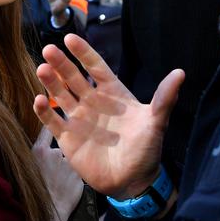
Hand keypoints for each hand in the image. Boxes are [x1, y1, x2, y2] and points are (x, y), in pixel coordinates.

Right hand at [32, 128, 84, 220]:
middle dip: (54, 158)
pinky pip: (74, 174)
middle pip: (57, 150)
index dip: (48, 125)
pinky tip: (64, 189)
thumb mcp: (22, 170)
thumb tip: (31, 151)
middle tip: (49, 173)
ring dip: (63, 169)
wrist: (47, 215)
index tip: (50, 123)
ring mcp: (69, 165)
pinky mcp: (79, 177)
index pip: (45, 130)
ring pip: (66, 163)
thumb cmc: (29, 194)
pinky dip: (71, 179)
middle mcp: (56, 153)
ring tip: (56, 184)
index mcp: (39, 150)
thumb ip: (29, 158)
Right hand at [33, 34, 184, 199]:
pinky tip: (38, 100)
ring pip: (60, 95)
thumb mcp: (156, 122)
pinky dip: (43, 111)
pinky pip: (52, 120)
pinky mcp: (67, 138)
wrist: (133, 182)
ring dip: (51, 82)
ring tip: (42, 69)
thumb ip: (164, 98)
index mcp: (113, 94)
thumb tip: (180, 73)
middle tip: (49, 49)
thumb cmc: (146, 150)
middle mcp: (93, 103)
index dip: (83, 53)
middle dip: (61, 63)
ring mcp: (78, 119)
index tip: (69, 38)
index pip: (95, 67)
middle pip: (73, 77)